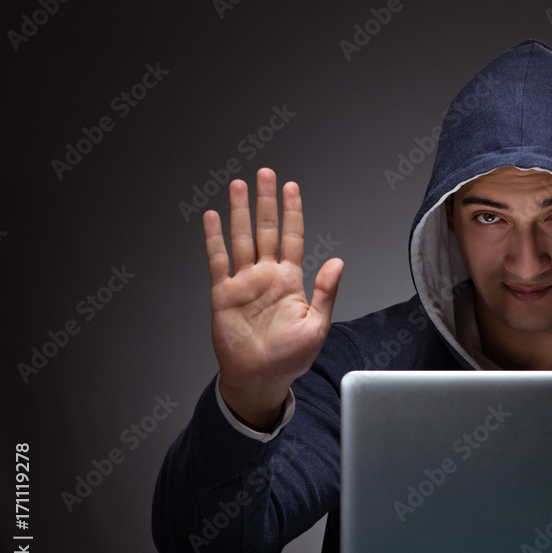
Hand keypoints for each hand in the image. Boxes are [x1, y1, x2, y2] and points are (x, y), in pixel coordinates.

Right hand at [203, 168, 342, 428]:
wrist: (260, 378)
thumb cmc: (290, 358)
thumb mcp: (316, 325)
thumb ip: (325, 292)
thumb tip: (338, 262)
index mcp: (290, 281)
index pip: (292, 238)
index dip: (293, 212)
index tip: (292, 188)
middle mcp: (266, 276)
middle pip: (266, 230)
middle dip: (266, 202)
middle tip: (266, 174)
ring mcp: (244, 282)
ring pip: (241, 238)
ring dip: (240, 212)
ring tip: (238, 185)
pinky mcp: (223, 293)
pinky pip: (217, 260)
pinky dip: (214, 238)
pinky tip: (212, 217)